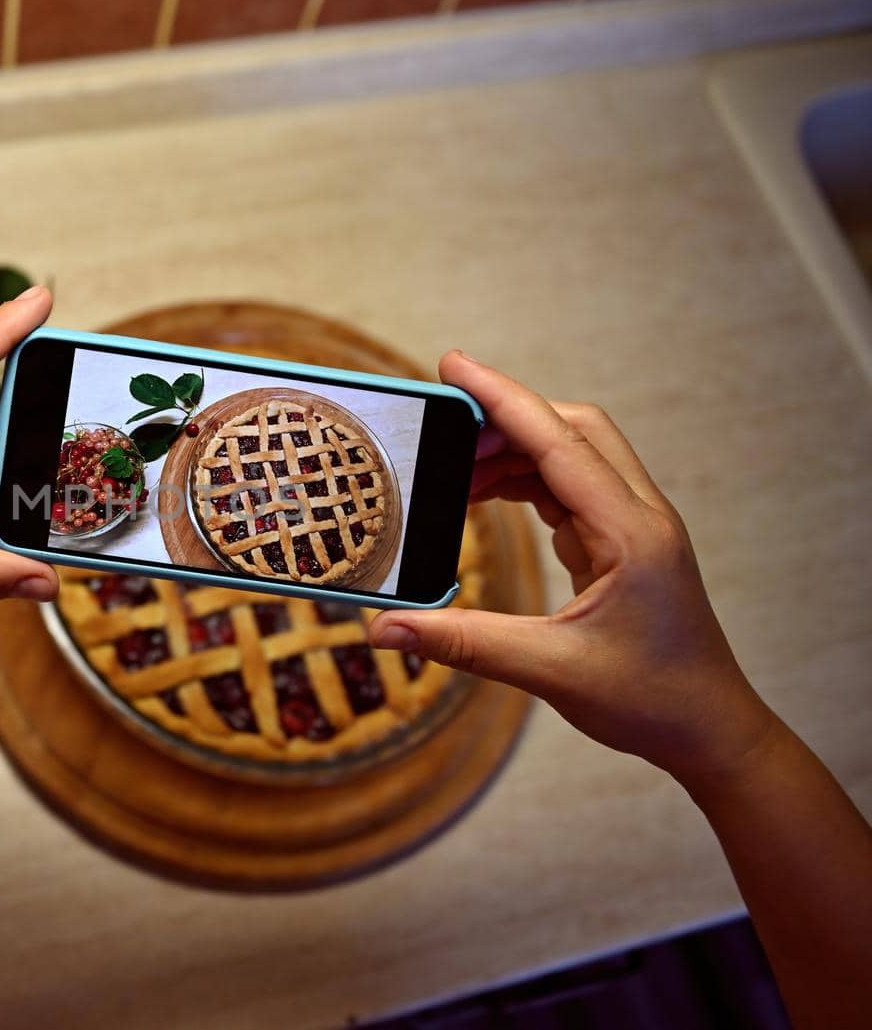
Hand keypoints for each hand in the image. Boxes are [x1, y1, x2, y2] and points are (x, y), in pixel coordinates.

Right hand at [368, 352, 776, 787]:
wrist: (711, 731)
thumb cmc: (649, 700)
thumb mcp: (549, 672)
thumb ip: (465, 643)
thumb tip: (386, 628)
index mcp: (630, 534)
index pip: (559, 443)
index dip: (502, 399)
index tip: (453, 366)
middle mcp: (638, 517)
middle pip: (571, 429)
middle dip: (504, 414)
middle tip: (440, 416)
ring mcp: (635, 527)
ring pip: (571, 456)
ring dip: (512, 451)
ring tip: (452, 467)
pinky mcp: (624, 544)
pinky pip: (570, 489)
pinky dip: (524, 482)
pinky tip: (486, 496)